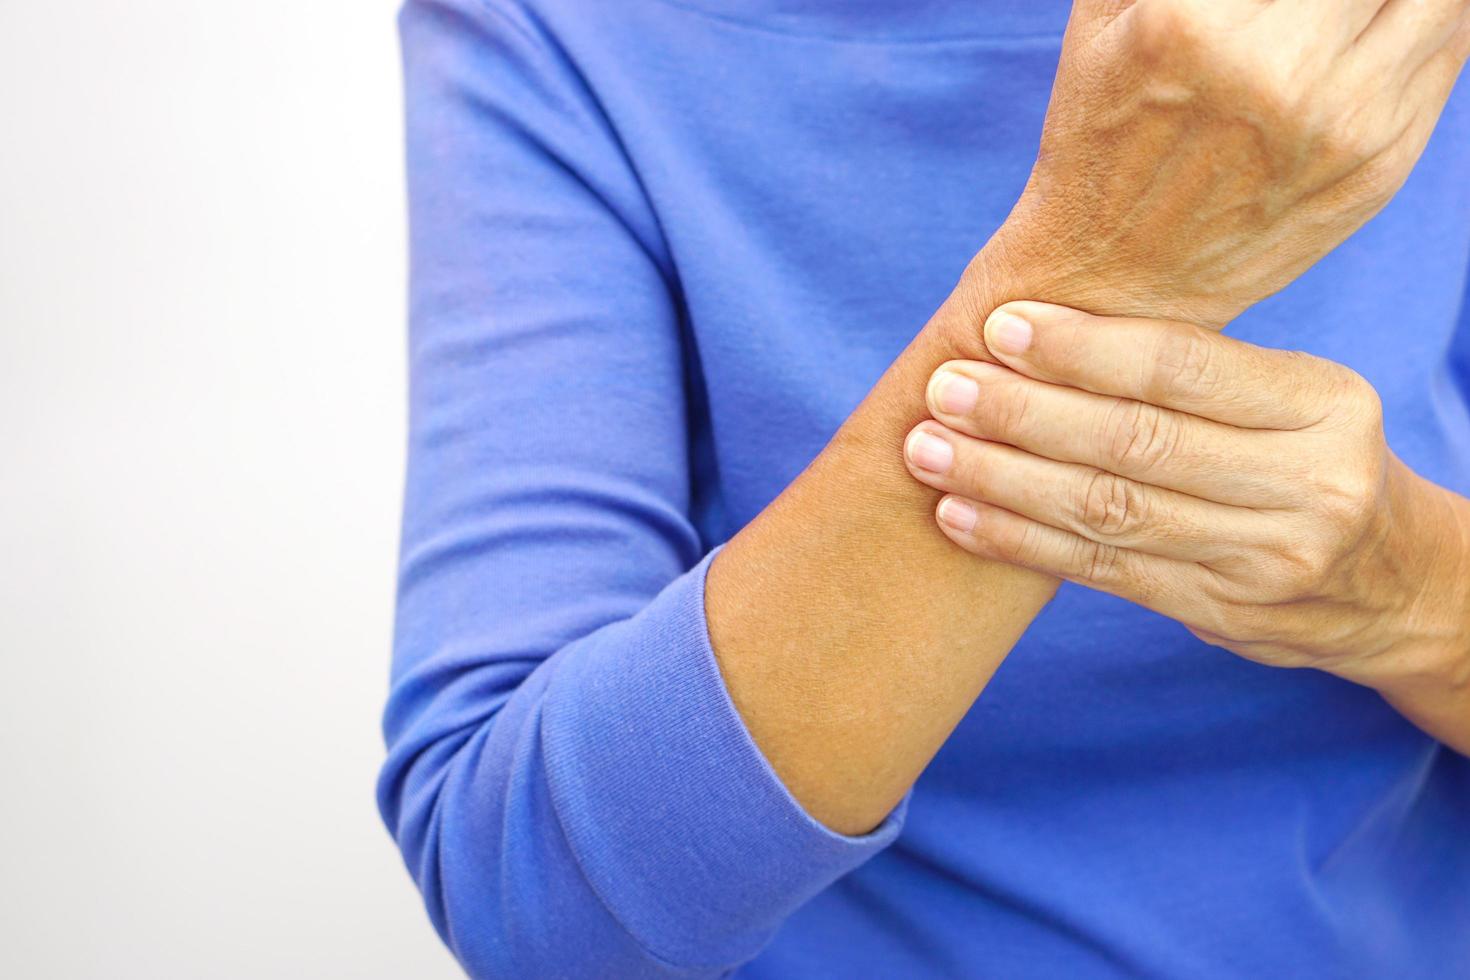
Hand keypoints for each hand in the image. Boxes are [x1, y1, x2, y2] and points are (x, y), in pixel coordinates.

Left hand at [903, 301, 1469, 688]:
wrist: (1387, 583)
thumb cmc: (1306, 461)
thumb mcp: (1290, 400)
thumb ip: (1195, 371)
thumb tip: (1045, 319)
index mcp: (1324, 406)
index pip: (1185, 369)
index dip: (1083, 348)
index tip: (1000, 327)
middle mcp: (1306, 487)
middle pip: (1137, 443)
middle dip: (1025, 414)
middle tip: (944, 388)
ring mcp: (1264, 562)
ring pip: (1108, 512)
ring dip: (1002, 480)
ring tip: (926, 451)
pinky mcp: (1219, 614)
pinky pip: (1101, 570)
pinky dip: (1021, 541)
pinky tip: (959, 516)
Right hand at [971, 0, 1469, 330]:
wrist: (1113, 287)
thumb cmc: (1099, 136)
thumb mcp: (1104, 14)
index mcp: (1193, 25)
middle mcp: (1277, 74)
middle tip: (1316, 3)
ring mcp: (1342, 126)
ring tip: (1344, 14)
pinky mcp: (1382, 167)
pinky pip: (1448, 51)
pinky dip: (1425, 19)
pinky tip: (1377, 26)